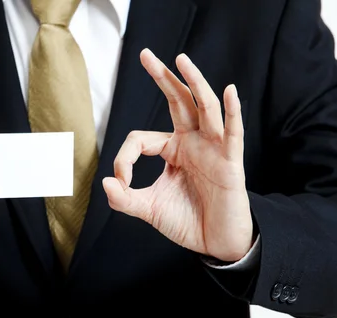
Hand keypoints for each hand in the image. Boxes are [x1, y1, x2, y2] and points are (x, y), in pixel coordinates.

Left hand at [103, 49, 253, 261]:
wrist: (215, 243)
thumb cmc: (186, 221)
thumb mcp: (148, 210)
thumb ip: (124, 199)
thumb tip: (104, 183)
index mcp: (172, 150)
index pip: (140, 139)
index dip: (123, 158)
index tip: (120, 182)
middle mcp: (193, 143)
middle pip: (178, 101)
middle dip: (162, 77)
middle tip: (145, 55)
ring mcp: (212, 149)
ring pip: (204, 108)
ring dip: (193, 83)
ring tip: (180, 60)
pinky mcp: (230, 162)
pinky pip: (232, 132)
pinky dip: (231, 112)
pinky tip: (227, 91)